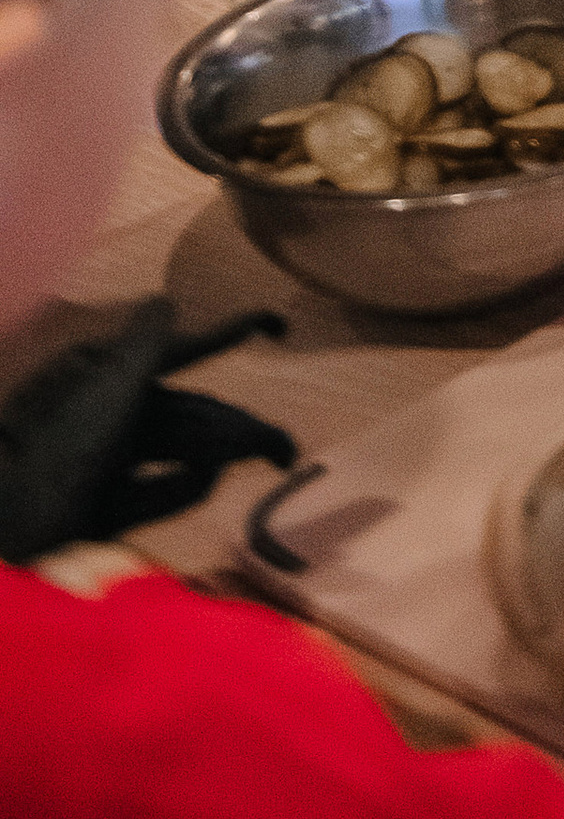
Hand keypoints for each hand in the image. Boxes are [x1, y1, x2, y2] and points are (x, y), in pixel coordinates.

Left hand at [0, 299, 292, 567]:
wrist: (10, 518)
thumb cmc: (61, 443)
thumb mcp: (107, 383)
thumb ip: (144, 343)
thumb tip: (167, 299)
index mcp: (108, 378)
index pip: (178, 349)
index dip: (226, 333)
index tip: (272, 324)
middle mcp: (110, 417)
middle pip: (186, 414)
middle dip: (236, 426)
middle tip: (281, 446)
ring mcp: (106, 465)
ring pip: (176, 452)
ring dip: (218, 456)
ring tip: (264, 459)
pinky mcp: (101, 510)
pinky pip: (152, 494)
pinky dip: (180, 490)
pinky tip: (211, 477)